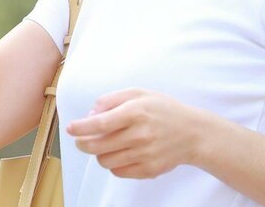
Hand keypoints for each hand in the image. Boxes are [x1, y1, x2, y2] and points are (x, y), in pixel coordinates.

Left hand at [65, 88, 211, 179]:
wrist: (194, 133)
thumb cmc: (163, 110)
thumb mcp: (138, 93)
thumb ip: (111, 100)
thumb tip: (90, 115)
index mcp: (136, 112)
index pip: (99, 124)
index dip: (80, 128)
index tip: (70, 129)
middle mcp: (140, 135)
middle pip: (97, 146)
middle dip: (82, 143)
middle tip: (80, 140)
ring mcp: (145, 154)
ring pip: (105, 161)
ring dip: (98, 154)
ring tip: (105, 145)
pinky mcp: (149, 170)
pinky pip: (119, 172)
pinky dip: (113, 164)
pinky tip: (120, 154)